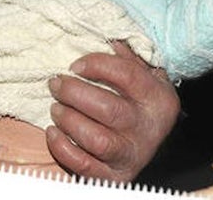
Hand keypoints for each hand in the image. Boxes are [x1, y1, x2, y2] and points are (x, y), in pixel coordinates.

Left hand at [46, 42, 178, 181]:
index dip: (96, 65)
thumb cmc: (140, 103)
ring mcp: (132, 154)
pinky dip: (63, 149)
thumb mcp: (145, 77)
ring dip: (69, 121)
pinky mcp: (115, 175)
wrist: (148, 144)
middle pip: (108, 109)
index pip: (127, 75)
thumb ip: (128, 58)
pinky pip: (85, 166)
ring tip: (56, 108)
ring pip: (97, 140)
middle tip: (55, 84)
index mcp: (159, 99)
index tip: (75, 65)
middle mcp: (148, 129)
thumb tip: (110, 37)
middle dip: (74, 93)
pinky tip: (53, 132)